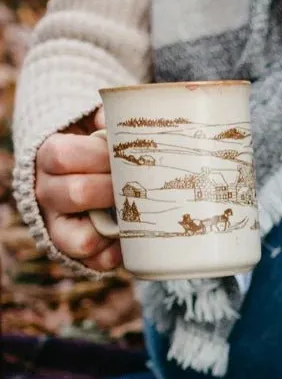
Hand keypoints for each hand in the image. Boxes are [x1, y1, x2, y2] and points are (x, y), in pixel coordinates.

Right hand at [34, 107, 121, 270]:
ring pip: (80, 239)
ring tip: (135, 215)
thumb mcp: (95, 127)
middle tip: (138, 186)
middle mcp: (47, 193)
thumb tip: (131, 116)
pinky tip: (131, 242)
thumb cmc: (97, 151)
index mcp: (49, 157)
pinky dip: (115, 255)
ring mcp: (59, 225)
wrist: (84, 177)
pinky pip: (94, 262)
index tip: (125, 155)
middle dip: (114, 190)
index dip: (99, 156)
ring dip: (115, 228)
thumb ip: (109, 119)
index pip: (63, 156)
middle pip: (77, 194)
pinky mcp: (76, 250)